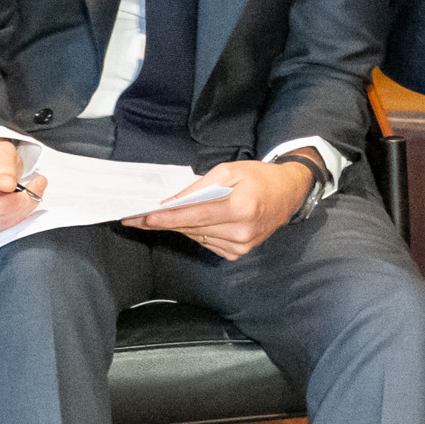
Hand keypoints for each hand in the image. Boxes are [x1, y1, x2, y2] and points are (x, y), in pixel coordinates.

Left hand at [124, 155, 315, 262]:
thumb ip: (200, 187)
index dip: (167, 218)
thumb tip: (173, 202)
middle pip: (193, 228)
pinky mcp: (239, 253)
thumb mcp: (229, 170)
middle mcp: (242, 232)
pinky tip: (190, 222)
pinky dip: (196, 232)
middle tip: (136, 218)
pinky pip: (207, 243)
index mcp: (241, 208)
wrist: (288, 194)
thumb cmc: (259, 177)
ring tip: (155, 219)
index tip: (143, 218)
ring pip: (197, 237)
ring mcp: (241, 246)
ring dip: (178, 227)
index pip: (195, 216)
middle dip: (164, 223)